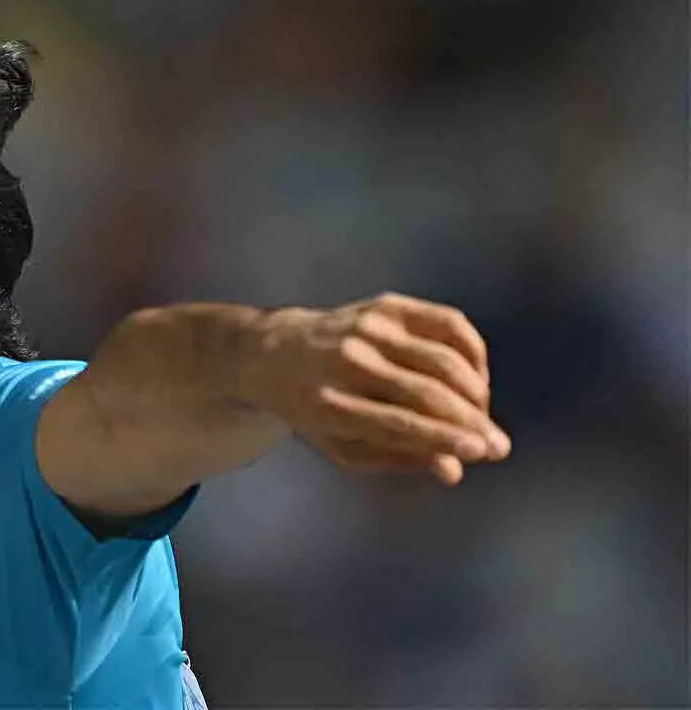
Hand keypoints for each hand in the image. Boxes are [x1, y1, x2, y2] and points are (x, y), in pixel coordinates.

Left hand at [257, 292, 510, 484]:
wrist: (277, 353)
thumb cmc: (316, 411)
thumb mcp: (342, 447)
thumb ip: (397, 458)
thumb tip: (454, 471)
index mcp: (328, 405)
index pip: (397, 423)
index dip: (445, 438)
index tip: (483, 451)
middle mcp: (347, 361)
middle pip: (427, 392)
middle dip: (473, 421)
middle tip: (500, 446)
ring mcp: (367, 328)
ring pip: (444, 358)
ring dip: (476, 393)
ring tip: (481, 417)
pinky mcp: (386, 305)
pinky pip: (449, 324)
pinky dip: (473, 352)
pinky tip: (475, 378)